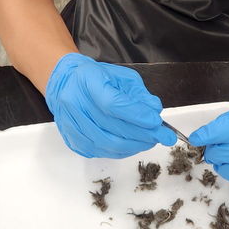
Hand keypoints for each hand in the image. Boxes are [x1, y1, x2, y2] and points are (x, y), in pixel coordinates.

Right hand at [45, 53, 175, 157]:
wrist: (65, 83)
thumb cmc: (95, 77)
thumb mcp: (121, 76)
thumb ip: (138, 93)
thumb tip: (154, 110)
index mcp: (87, 81)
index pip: (112, 103)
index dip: (136, 115)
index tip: (156, 122)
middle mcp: (75, 103)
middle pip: (111, 127)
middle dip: (142, 134)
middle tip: (163, 136)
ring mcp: (71, 124)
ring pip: (107, 144)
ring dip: (134, 145)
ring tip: (151, 140)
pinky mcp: (73, 140)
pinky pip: (101, 152)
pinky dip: (122, 151)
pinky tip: (133, 144)